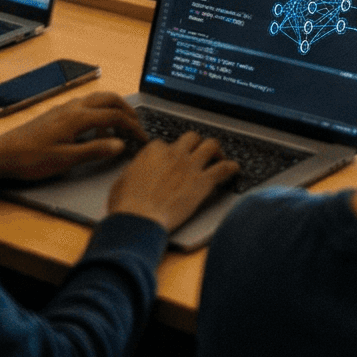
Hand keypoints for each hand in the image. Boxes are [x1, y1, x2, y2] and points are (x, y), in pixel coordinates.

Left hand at [0, 89, 141, 183]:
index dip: (133, 127)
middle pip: (110, 99)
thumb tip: (121, 145)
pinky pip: (86, 105)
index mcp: (78, 117)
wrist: (1, 154)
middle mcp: (73, 107)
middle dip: (128, 111)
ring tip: (120, 128)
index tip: (142, 139)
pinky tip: (95, 130)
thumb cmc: (31, 159)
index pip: (115, 116)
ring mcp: (64, 108)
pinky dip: (99, 112)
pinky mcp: (57, 113)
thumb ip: (95, 150)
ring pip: (98, 99)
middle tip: (137, 126)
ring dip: (114, 109)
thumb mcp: (66, 159)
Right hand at [105, 129, 239, 231]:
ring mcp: (191, 166)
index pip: (166, 144)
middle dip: (195, 144)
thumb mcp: (122, 180)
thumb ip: (136, 169)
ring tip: (218, 157)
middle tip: (198, 153)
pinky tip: (234, 169)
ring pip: (211, 145)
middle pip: (192, 137)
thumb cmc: (127, 205)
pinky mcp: (203, 182)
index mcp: (153, 151)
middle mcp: (174, 153)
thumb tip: (138, 170)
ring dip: (216, 150)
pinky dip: (231, 167)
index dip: (169, 153)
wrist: (139, 219)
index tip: (171, 161)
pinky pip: (224, 168)